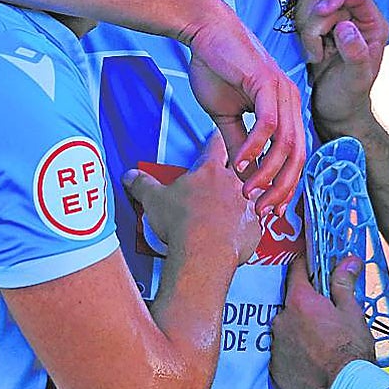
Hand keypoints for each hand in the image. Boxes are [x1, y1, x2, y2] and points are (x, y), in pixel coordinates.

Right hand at [122, 134, 261, 264]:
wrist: (205, 251)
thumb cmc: (182, 224)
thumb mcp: (154, 200)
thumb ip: (143, 184)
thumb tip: (130, 176)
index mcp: (210, 171)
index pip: (215, 145)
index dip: (215, 140)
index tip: (216, 137)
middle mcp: (233, 183)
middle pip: (241, 166)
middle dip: (237, 167)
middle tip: (232, 171)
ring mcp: (247, 203)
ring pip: (254, 192)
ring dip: (248, 195)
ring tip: (239, 201)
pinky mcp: (255, 226)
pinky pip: (257, 220)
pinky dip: (251, 223)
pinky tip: (243, 228)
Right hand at [183, 18, 303, 217]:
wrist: (205, 31)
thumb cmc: (216, 66)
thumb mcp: (226, 114)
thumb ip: (237, 142)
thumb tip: (241, 173)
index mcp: (285, 109)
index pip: (294, 155)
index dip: (284, 185)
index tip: (269, 209)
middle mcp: (290, 101)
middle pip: (297, 155)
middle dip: (281, 188)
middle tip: (263, 210)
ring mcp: (282, 91)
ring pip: (286, 143)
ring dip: (267, 173)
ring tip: (248, 191)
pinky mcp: (267, 82)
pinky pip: (268, 123)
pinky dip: (255, 147)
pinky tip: (240, 162)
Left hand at [270, 257, 375, 388]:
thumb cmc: (351, 350)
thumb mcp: (352, 311)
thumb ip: (344, 283)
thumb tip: (348, 261)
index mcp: (300, 301)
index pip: (297, 269)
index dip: (308, 264)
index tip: (316, 265)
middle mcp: (281, 320)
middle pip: (291, 300)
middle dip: (307, 302)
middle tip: (327, 311)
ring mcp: (276, 345)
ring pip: (286, 326)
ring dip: (299, 327)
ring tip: (322, 339)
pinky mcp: (275, 368)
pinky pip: (283, 350)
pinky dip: (295, 349)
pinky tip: (313, 356)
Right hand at [296, 0, 388, 132]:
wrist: (334, 111)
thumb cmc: (349, 98)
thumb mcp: (356, 80)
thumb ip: (356, 53)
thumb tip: (345, 27)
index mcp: (373, 25)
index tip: (321, 11)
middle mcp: (355, 18)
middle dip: (317, 23)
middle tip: (317, 53)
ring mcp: (335, 21)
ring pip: (311, 3)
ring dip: (307, 29)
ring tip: (315, 55)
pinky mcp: (317, 28)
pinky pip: (301, 15)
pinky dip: (301, 32)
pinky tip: (311, 54)